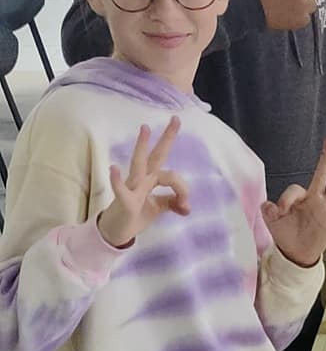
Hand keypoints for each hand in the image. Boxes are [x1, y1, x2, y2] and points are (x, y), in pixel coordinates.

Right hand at [98, 119, 189, 248]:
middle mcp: (142, 179)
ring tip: (145, 128)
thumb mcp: (157, 208)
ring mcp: (132, 188)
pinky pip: (121, 189)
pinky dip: (116, 180)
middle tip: (176, 119)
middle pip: (156, 155)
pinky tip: (113, 167)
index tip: (185, 206)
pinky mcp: (124, 202)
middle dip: (167, 138)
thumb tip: (188, 208)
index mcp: (151, 179)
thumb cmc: (135, 214)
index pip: (172, 176)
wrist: (116, 231)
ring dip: (141, 146)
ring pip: (139, 164)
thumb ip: (172, 203)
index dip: (182, 190)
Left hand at [264, 138, 325, 267]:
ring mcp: (325, 210)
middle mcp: (314, 200)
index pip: (296, 189)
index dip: (287, 198)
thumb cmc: (286, 236)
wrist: (296, 255)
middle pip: (322, 174)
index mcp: (299, 199)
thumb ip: (268, 211)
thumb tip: (270, 205)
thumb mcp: (272, 222)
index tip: (281, 210)